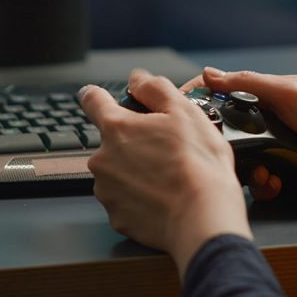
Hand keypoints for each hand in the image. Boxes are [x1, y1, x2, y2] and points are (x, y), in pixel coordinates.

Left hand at [80, 69, 252, 278]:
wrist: (203, 217)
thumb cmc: (197, 165)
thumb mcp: (184, 111)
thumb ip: (155, 88)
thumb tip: (138, 79)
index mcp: (116, 128)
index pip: (92, 100)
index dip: (98, 95)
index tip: (99, 97)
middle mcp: (103, 159)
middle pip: (111, 141)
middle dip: (131, 142)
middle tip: (163, 148)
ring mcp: (107, 190)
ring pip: (116, 172)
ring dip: (134, 171)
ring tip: (166, 176)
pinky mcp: (117, 217)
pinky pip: (124, 201)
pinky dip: (139, 198)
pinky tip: (162, 197)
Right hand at [181, 67, 296, 196]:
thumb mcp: (289, 92)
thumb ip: (249, 83)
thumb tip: (209, 74)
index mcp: (266, 97)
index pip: (223, 94)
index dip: (200, 100)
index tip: (178, 109)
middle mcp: (268, 122)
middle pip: (228, 133)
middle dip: (221, 146)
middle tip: (219, 154)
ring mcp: (277, 148)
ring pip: (242, 161)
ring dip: (246, 170)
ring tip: (260, 174)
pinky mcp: (287, 172)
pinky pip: (262, 181)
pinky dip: (264, 185)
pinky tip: (275, 183)